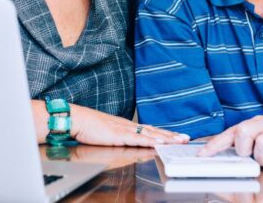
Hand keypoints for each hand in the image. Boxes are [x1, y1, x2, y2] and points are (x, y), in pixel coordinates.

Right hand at [69, 105, 189, 146]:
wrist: (76, 119)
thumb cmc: (87, 125)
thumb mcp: (106, 131)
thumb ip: (117, 135)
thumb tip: (124, 140)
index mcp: (125, 125)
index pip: (149, 129)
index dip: (163, 133)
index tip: (176, 135)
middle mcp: (127, 126)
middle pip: (153, 131)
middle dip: (171, 135)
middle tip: (186, 138)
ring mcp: (124, 130)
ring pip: (149, 134)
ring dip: (165, 138)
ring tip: (178, 141)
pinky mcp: (118, 135)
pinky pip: (137, 139)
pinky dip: (150, 141)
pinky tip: (159, 143)